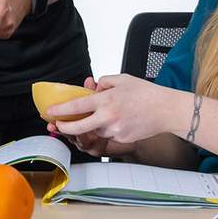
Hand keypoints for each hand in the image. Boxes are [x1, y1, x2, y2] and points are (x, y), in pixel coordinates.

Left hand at [46, 75, 186, 146]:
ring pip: (96, 130)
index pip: (77, 106)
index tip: (50, 111)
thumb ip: (104, 82)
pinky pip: (109, 135)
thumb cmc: (147, 93)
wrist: (167, 110)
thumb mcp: (123, 79)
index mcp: (106, 100)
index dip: (61, 110)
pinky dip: (109, 129)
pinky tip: (121, 120)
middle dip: (65, 127)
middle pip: (79, 127)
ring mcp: (115, 130)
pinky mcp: (122, 139)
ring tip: (109, 114)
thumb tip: (93, 89)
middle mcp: (109, 117)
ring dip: (94, 125)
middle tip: (58, 125)